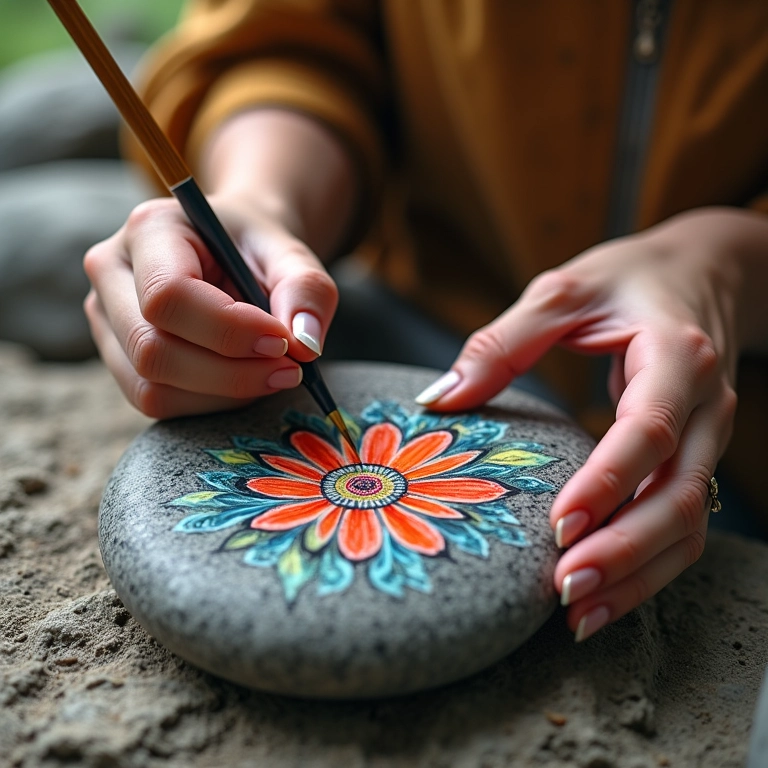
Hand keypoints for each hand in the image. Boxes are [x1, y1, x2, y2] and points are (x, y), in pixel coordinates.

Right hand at [85, 108, 356, 418]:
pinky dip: (209, 403)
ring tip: (272, 372)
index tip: (283, 341)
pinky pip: (156, 402)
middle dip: (231, 373)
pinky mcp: (118, 358)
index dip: (229, 330)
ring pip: (151, 387)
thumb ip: (306, 290)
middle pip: (152, 350)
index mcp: (150, 228)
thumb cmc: (257, 251)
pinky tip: (244, 380)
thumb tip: (306, 345)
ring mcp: (106, 319)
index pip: (169, 295)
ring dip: (224, 394)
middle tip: (291, 369)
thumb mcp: (292, 255)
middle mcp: (112, 271)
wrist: (234, 254)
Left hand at [415, 208, 767, 639]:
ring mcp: (708, 437)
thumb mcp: (562, 291)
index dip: (607, 483)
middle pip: (679, 496)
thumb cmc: (629, 279)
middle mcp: (704, 406)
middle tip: (564, 591)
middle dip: (624, 552)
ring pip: (690, 524)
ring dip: (639, 575)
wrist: (703, 271)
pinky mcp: (696, 457)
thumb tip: (437, 400)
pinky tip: (606, 593)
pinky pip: (683, 522)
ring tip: (580, 615)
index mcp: (676, 356)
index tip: (558, 526)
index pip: (647, 431)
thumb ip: (501, 343)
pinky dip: (648, 565)